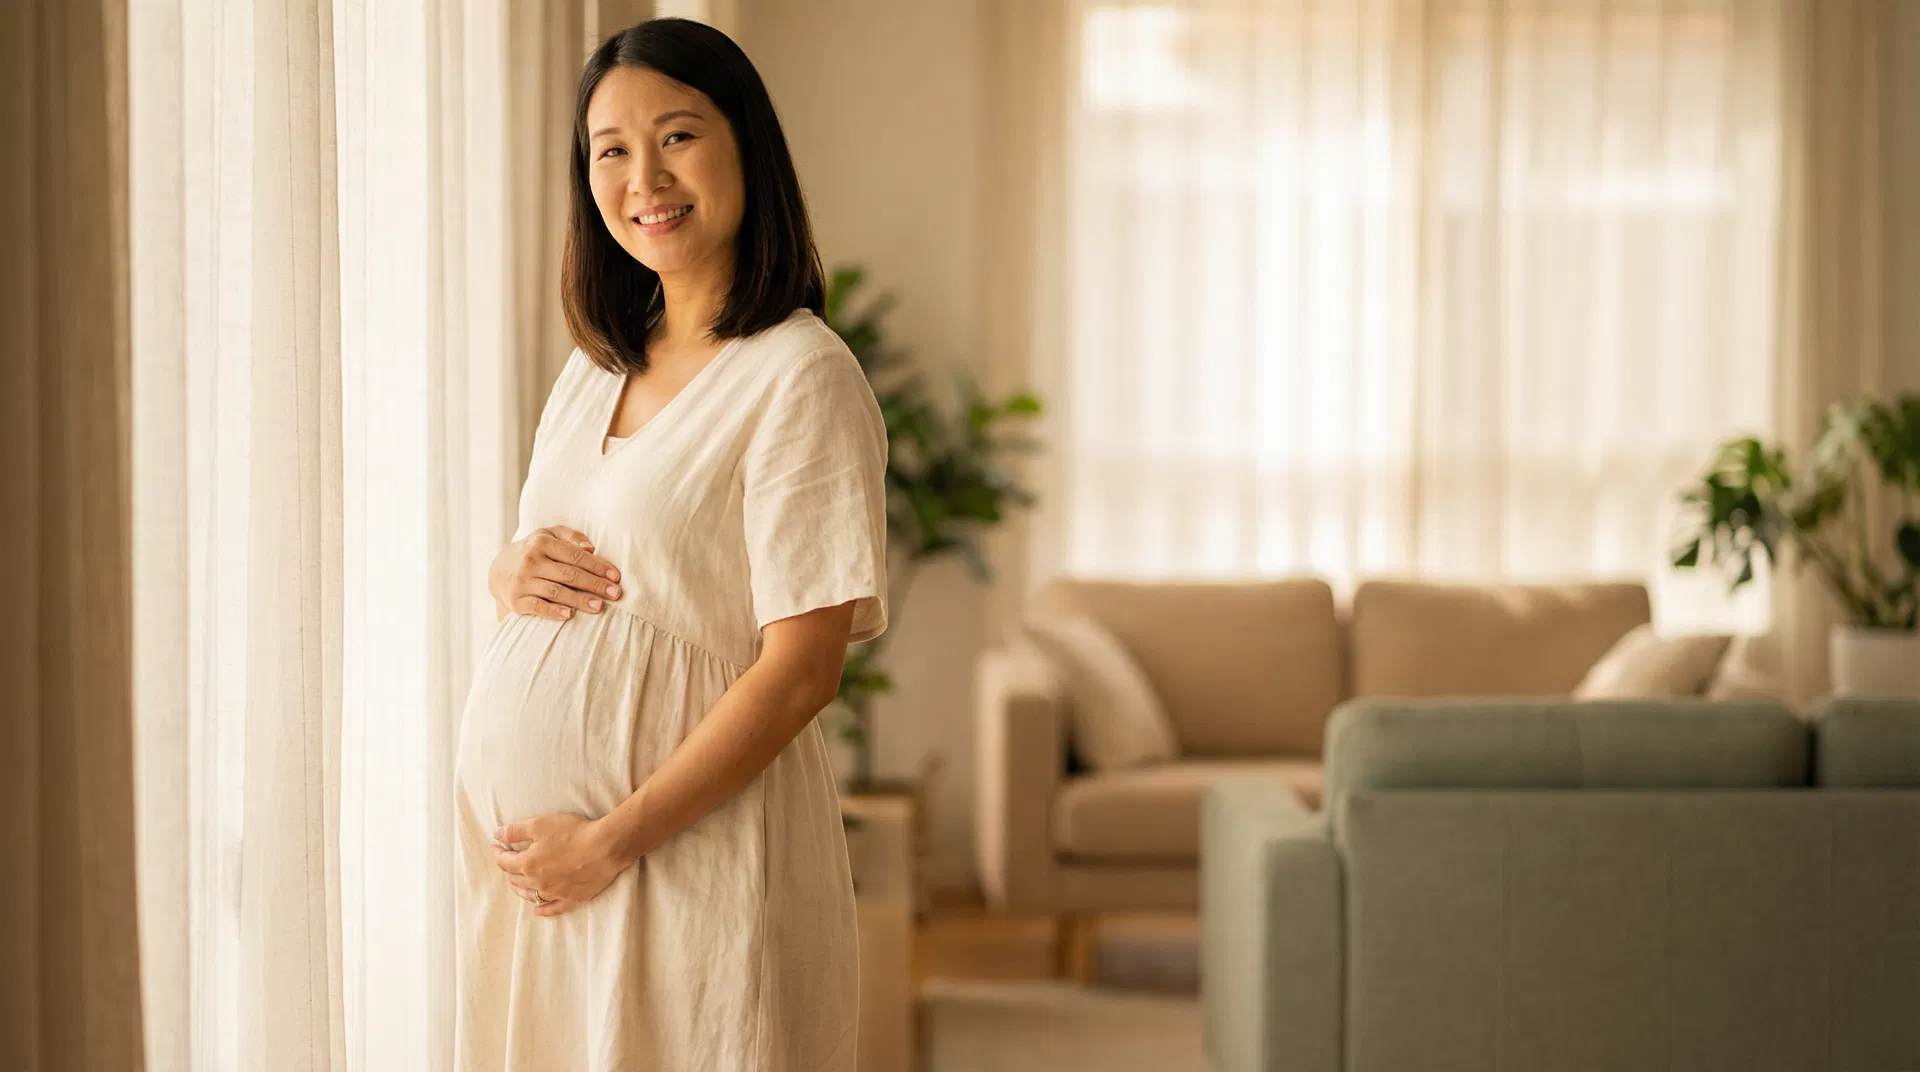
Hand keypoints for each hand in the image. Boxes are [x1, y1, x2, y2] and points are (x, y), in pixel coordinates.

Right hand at [489, 526, 622, 620]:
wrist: (500, 570)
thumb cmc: (535, 551)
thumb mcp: (549, 535)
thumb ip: (571, 536)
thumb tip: (591, 548)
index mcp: (542, 542)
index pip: (576, 556)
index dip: (598, 566)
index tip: (616, 577)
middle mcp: (530, 560)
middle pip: (569, 574)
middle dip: (595, 585)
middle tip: (615, 594)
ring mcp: (522, 581)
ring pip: (556, 592)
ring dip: (580, 600)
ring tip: (600, 606)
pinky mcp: (516, 600)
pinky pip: (538, 607)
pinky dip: (554, 611)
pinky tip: (570, 615)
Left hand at [491, 814, 631, 916]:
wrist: (605, 847)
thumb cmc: (574, 833)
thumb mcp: (540, 824)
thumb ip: (516, 831)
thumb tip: (497, 835)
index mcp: (528, 864)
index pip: (505, 862)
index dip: (498, 853)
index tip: (496, 846)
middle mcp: (538, 882)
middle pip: (516, 879)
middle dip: (508, 870)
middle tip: (507, 862)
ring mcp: (554, 893)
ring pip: (530, 896)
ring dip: (520, 890)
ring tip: (516, 884)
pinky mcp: (571, 898)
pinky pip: (552, 909)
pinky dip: (542, 910)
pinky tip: (536, 911)